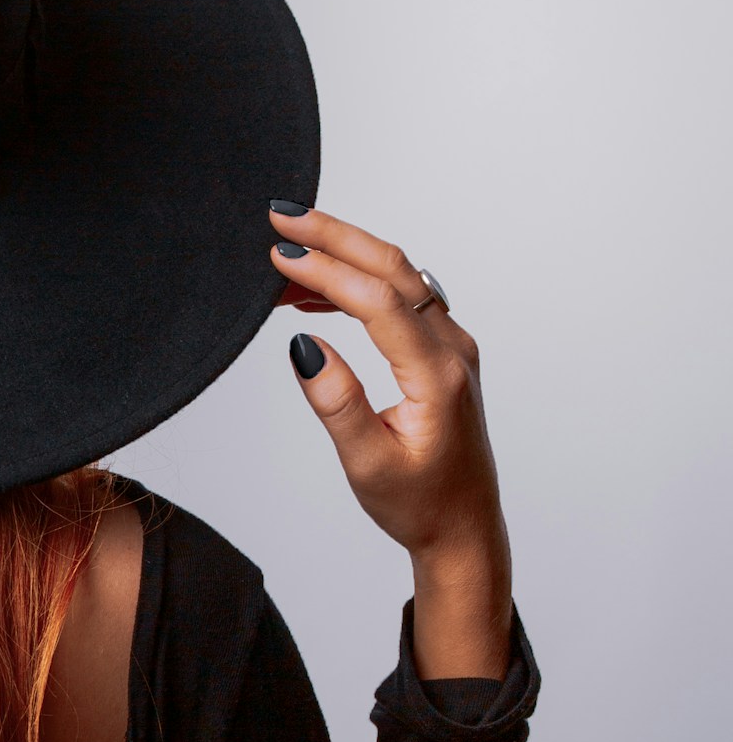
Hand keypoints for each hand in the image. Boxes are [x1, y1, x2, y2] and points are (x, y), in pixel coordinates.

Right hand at [269, 202, 512, 679]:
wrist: (462, 526)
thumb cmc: (417, 504)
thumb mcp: (367, 464)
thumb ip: (337, 404)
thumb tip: (304, 346)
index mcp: (436, 375)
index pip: (379, 300)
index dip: (327, 269)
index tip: (278, 254)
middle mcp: (452, 349)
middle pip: (394, 268)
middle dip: (335, 235)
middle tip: (280, 214)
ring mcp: (451, 346)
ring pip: (398, 276)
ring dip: (343, 255)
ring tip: (283, 255)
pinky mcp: (441, 350)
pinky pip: (400, 296)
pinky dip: (357, 282)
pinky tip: (314, 292)